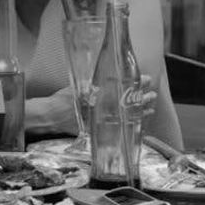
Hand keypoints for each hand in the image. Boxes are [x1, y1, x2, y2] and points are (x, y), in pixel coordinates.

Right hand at [34, 76, 155, 135]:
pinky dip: (128, 125)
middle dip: (141, 98)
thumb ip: (93, 83)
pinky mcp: (99, 128)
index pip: (123, 88)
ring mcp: (102, 119)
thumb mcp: (78, 87)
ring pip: (126, 116)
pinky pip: (117, 128)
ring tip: (151, 109)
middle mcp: (103, 108)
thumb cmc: (62, 99)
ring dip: (139, 112)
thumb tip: (109, 76)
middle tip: (153, 95)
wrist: (52, 116)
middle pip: (128, 102)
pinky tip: (137, 124)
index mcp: (99, 95)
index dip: (136, 83)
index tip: (146, 79)